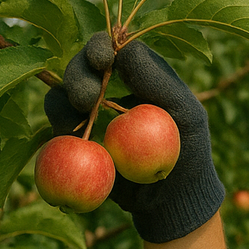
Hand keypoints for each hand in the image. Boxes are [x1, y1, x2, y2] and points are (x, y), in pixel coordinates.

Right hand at [43, 32, 224, 242]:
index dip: (101, 48)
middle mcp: (110, 90)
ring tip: (83, 112)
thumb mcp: (187, 116)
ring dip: (67, 96)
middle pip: (83, 66)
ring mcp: (90, 114)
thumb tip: (126, 50)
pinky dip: (60, 123)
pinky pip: (57, 124)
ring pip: (64, 91)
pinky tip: (74, 134)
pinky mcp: (76, 139)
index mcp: (139, 77)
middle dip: (79, 73)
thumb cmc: (190, 154)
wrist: (172, 200)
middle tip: (88, 96)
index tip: (103, 60)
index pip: (113, 51)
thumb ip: (161, 82)